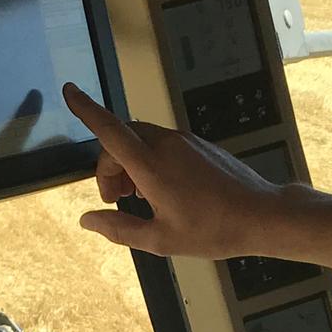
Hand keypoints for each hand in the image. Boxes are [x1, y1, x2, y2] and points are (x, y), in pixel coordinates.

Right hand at [62, 84, 291, 259]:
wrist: (261, 215)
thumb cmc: (214, 229)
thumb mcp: (160, 239)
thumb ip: (119, 228)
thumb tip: (88, 220)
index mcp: (152, 166)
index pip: (110, 129)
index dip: (86, 109)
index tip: (70, 92)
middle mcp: (167, 145)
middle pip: (122, 138)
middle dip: (109, 164)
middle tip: (116, 198)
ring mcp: (185, 142)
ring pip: (142, 140)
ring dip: (130, 163)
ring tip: (138, 197)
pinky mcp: (199, 145)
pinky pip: (163, 143)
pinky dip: (150, 160)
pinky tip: (162, 191)